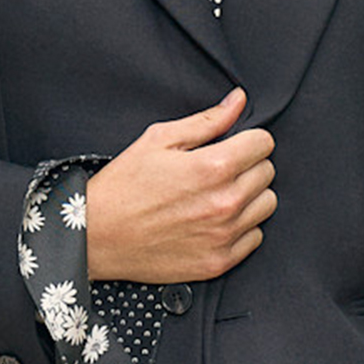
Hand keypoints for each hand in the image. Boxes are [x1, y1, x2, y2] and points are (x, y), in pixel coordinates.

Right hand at [85, 87, 275, 282]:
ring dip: (249, 196)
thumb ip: (207, 121)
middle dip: (248, 165)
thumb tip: (238, 101)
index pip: (264, 143)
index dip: (248, 139)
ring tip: (217, 194)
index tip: (232, 144)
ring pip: (266, 205)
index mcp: (214, 167)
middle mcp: (226, 203)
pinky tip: (214, 220)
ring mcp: (224, 236)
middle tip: (218, 169)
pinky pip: (255, 237)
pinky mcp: (218, 262)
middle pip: (267, 172)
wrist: (95, 236)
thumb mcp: (159, 140)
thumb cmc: (123, 185)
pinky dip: (241, 227)